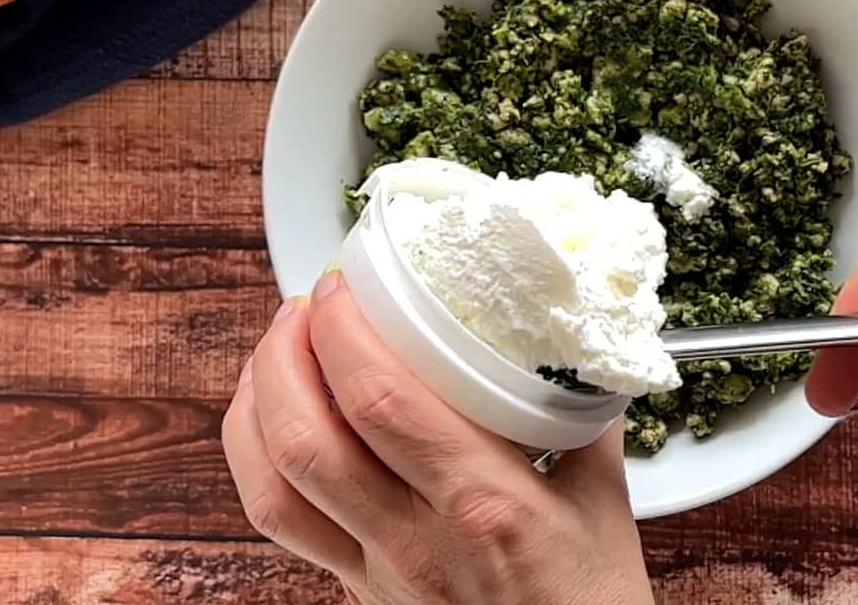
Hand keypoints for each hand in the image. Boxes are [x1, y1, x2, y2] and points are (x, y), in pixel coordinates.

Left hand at [222, 272, 652, 604]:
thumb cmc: (592, 599)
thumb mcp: (604, 497)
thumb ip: (582, 412)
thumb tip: (570, 341)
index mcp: (484, 501)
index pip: (381, 400)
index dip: (342, 331)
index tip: (343, 284)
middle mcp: (414, 538)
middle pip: (308, 435)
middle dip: (285, 351)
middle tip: (306, 305)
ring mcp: (376, 570)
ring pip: (274, 480)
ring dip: (258, 399)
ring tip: (277, 348)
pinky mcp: (355, 588)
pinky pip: (278, 520)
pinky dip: (253, 456)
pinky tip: (267, 417)